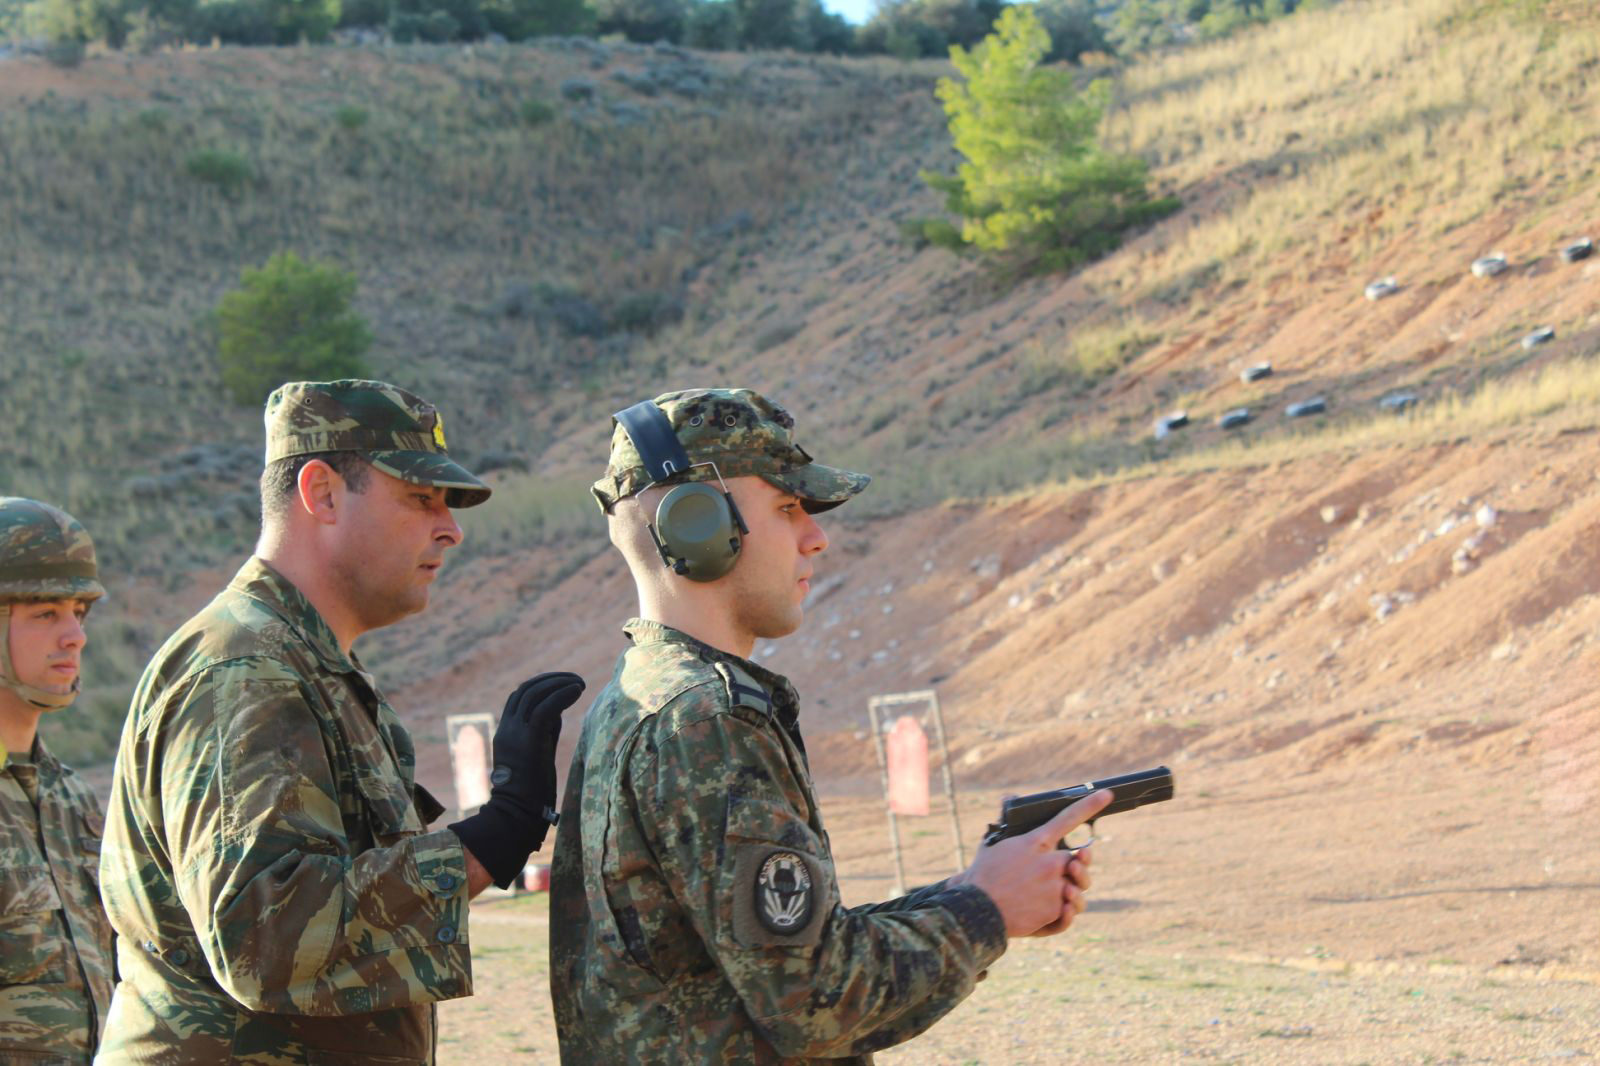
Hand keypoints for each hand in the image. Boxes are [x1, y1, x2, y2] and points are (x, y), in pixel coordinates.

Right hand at [449, 672, 584, 888]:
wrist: (517, 814)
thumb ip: (543, 731)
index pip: (519, 696)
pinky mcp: (528, 740)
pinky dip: (562, 694)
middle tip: (575, 679)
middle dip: (551, 679)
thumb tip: (557, 711)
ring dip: (559, 683)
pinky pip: (545, 707)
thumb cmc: (531, 791)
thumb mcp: (536, 753)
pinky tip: (577, 690)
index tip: (562, 683)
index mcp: (505, 732)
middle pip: (526, 689)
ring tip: (580, 683)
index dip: (540, 685)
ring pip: (534, 694)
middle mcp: (507, 728)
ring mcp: (515, 733)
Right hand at [960, 789, 1110, 937]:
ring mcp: (1054, 888)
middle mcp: (1049, 863)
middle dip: (1073, 866)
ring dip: (1070, 891)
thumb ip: (1007, 822)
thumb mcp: (992, 843)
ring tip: (1060, 894)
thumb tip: (1008, 797)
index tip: (1105, 795)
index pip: (1067, 818)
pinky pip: (1070, 910)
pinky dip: (1064, 913)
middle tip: (1064, 872)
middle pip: (1077, 860)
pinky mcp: (1054, 910)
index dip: (1089, 805)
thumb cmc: (983, 876)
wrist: (979, 910)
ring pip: (1078, 887)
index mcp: (1035, 843)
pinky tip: (1057, 911)